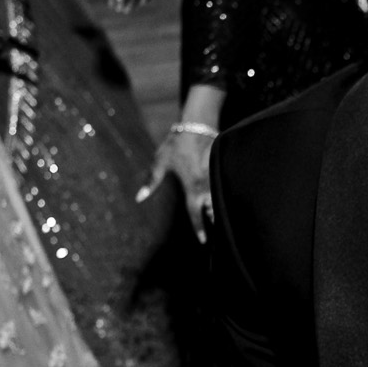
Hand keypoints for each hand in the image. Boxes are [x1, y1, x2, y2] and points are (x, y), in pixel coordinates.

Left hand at [154, 80, 223, 242]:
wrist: (196, 125)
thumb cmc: (176, 144)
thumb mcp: (160, 162)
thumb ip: (151, 182)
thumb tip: (139, 198)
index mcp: (191, 187)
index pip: (196, 213)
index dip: (199, 228)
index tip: (203, 241)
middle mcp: (206, 185)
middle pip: (214, 209)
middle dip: (216, 220)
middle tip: (217, 232)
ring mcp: (216, 176)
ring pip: (222, 198)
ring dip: (221, 208)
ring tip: (224, 221)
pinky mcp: (223, 168)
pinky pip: (225, 185)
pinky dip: (225, 193)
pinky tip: (228, 200)